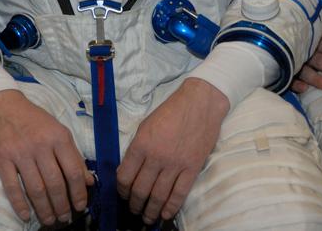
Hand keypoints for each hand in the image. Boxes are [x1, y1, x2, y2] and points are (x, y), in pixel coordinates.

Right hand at [0, 89, 91, 225]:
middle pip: (55, 183)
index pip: (73, 171)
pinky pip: (12, 186)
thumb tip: (89, 181)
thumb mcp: (58, 130)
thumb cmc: (32, 118)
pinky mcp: (1, 158)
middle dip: (62, 205)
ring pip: (35, 188)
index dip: (79, 193)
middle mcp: (41, 145)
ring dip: (44, 208)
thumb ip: (74, 155)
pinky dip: (19, 204)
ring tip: (49, 220)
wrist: (0, 104)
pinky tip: (26, 215)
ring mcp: (20, 152)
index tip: (81, 206)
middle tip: (65, 218)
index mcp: (58, 137)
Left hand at [117, 77, 228, 223]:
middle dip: (134, 204)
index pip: (125, 176)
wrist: (200, 104)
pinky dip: (171, 207)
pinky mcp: (192, 168)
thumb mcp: (145, 126)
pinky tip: (165, 214)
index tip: (123, 194)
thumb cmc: (170, 112)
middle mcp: (156, 157)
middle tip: (133, 210)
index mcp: (141, 145)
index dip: (121, 190)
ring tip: (147, 217)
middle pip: (140, 190)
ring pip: (158, 196)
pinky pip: (179, 194)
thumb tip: (130, 170)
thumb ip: (137, 148)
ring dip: (150, 210)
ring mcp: (175, 165)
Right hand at [292, 28, 321, 91]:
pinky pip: (289, 77)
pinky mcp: (287, 70)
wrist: (283, 36)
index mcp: (319, 38)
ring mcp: (296, 60)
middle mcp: (307, 48)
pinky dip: (295, 82)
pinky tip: (303, 88)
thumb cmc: (314, 39)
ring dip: (315, 77)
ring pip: (306, 69)